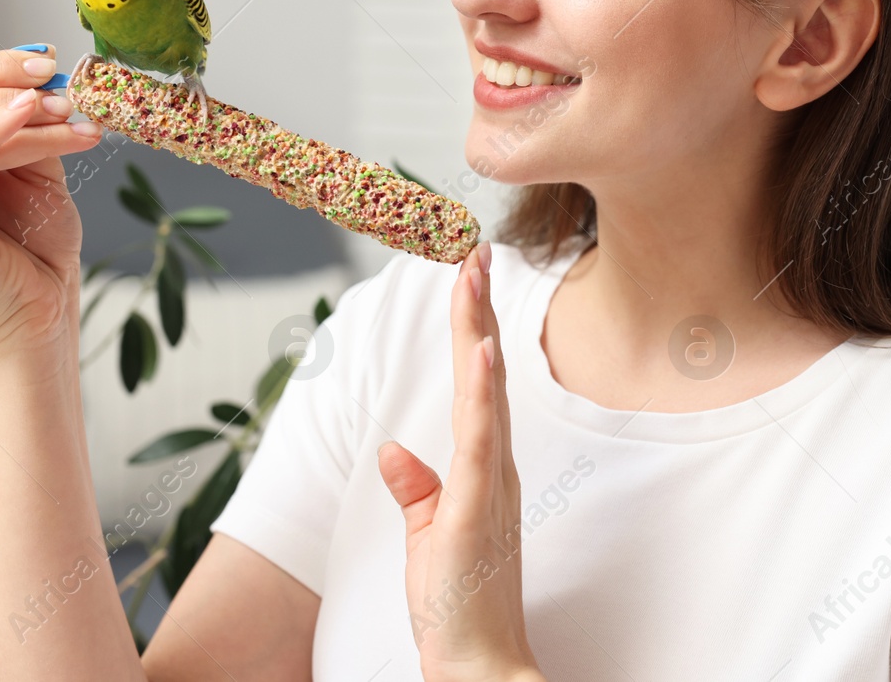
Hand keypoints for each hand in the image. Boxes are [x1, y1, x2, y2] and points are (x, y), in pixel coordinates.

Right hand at [0, 45, 103, 360]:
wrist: (42, 316)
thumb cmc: (35, 249)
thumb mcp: (35, 171)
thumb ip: (28, 126)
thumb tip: (43, 71)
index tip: (51, 60)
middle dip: (13, 88)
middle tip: (67, 92)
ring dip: (22, 113)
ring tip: (71, 114)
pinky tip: (28, 114)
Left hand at [378, 241, 543, 681]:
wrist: (480, 665)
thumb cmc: (459, 606)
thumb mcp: (430, 536)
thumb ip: (417, 491)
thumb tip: (395, 451)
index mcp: (482, 468)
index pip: (478, 384)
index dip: (473, 328)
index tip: (466, 277)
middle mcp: (495, 466)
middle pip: (487, 373)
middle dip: (479, 310)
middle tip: (474, 250)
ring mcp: (491, 484)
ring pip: (487, 391)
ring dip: (481, 329)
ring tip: (474, 275)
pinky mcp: (480, 508)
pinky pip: (481, 440)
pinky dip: (483, 391)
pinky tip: (482, 349)